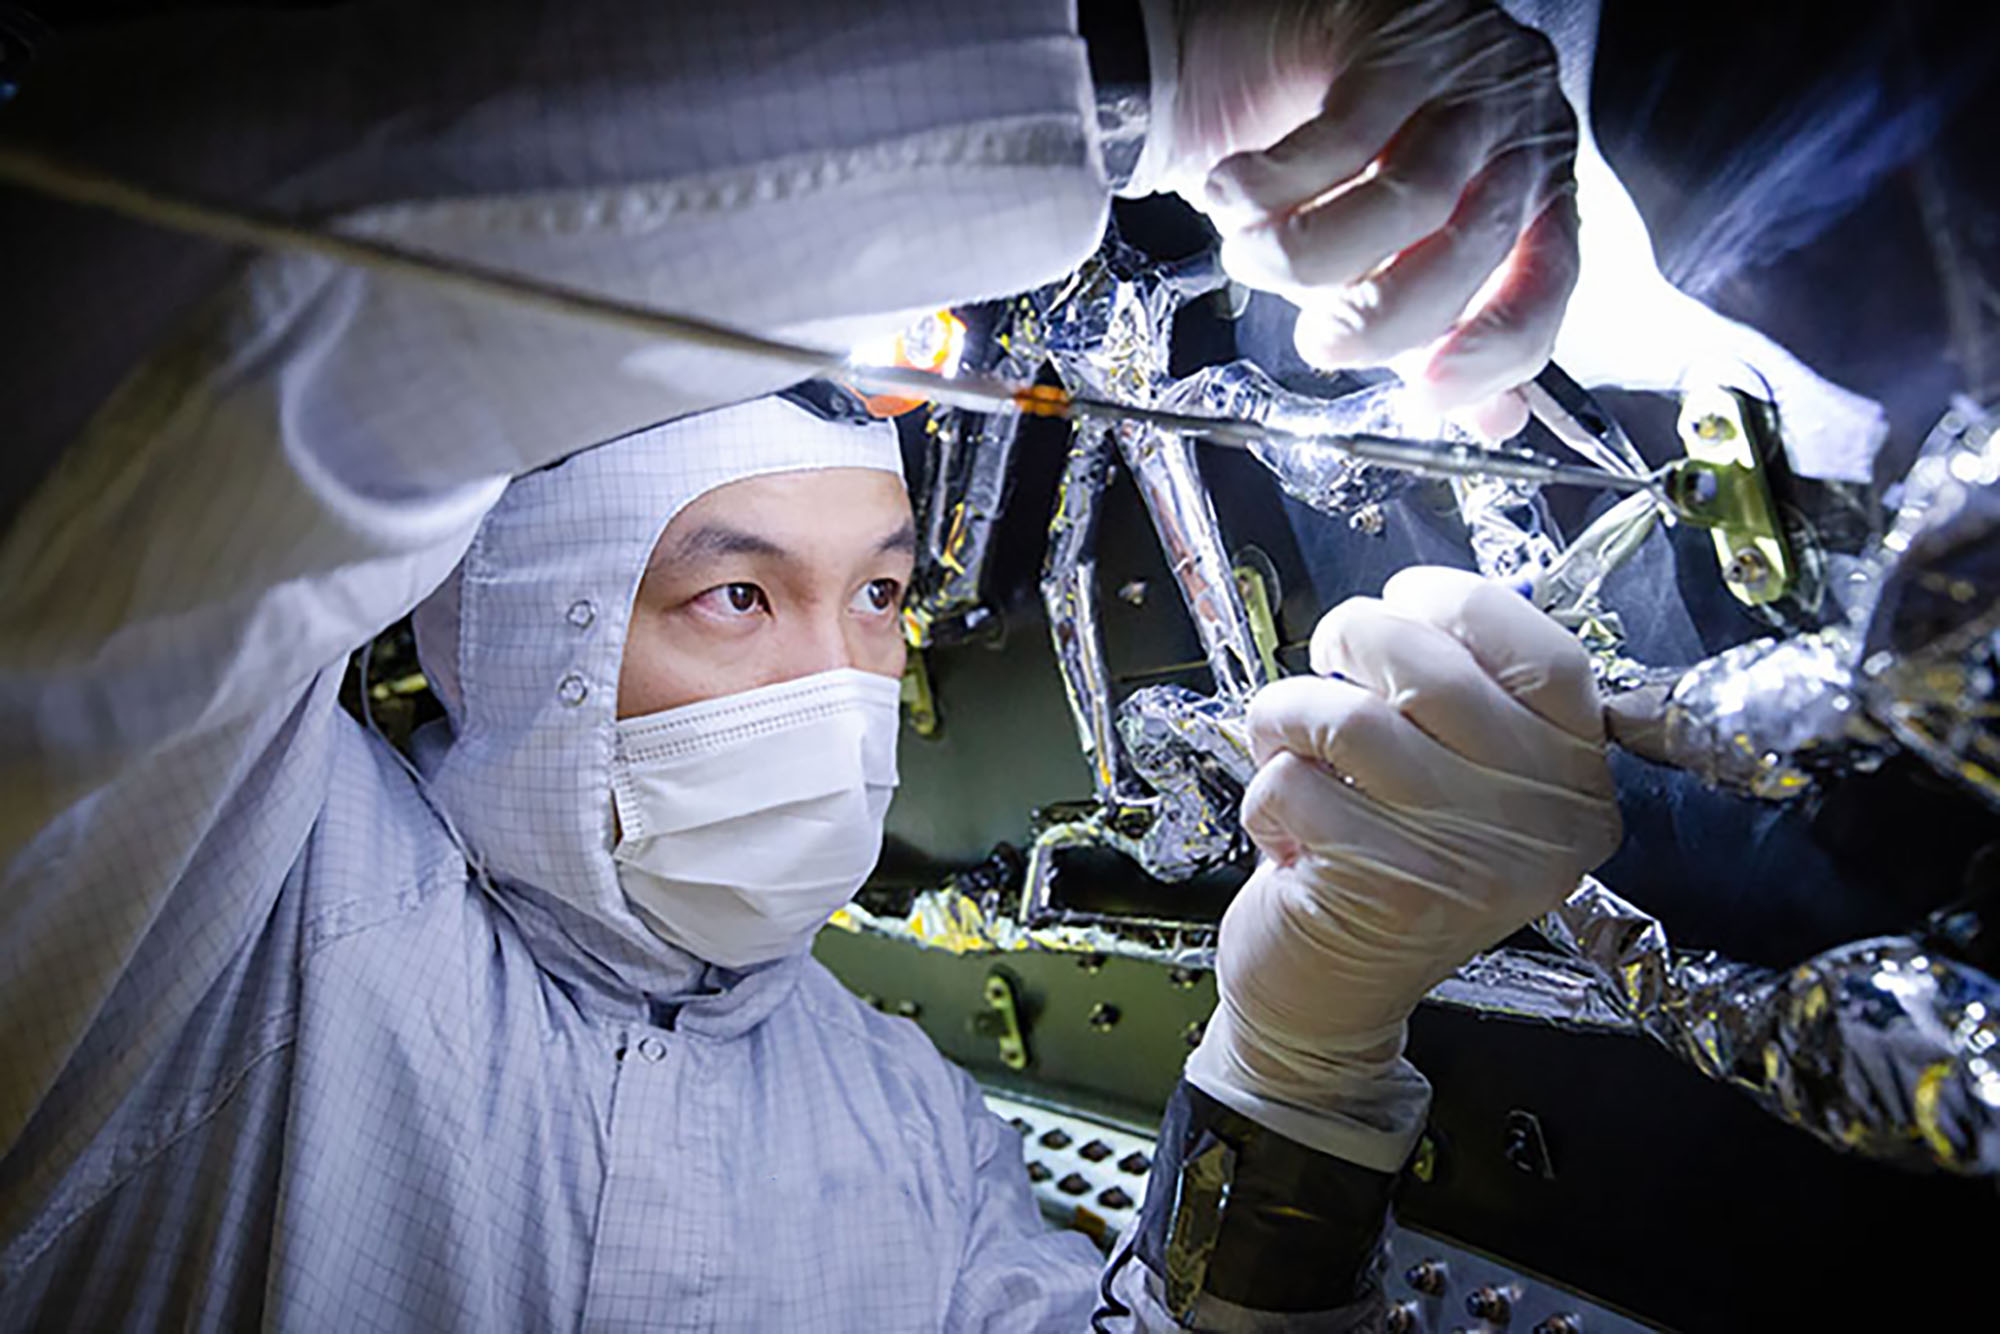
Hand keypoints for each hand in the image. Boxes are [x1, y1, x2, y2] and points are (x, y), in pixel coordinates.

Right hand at [1144, 0, 1580, 434]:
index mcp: (1538, 197)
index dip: (1494, 350)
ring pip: (1408, 196)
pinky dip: (1270, 186)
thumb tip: (1484, 418)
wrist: (1301, 26)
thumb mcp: (1404, 253)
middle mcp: (1520, 136)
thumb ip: (1441, 330)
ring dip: (1311, 252)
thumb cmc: (1358, 149)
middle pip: (1471, 246)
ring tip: (1250, 256)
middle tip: (1319, 339)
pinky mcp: (1400, 41)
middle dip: (1383, 314)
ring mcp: (1465, 83)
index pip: (1549, 283)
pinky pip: (1337, 138)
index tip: (1428, 393)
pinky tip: (1230, 194)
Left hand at [1186, 567, 1620, 1162]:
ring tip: (1290, 745)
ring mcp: (1467, 857)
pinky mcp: (1386, 886)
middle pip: (1429, 668)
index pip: (1545, 653)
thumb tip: (1413, 603)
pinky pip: (1294, 781)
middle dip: (1350, 642)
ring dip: (1291, 715)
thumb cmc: (1389, 867)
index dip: (1457, 604)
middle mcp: (1540, 824)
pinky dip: (1267, 791)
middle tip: (1327, 669)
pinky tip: (1288, 829)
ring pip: (1347, 718)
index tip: (1407, 600)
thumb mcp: (1462, 784)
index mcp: (1575, 782)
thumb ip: (1466, 699)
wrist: (1332, 999)